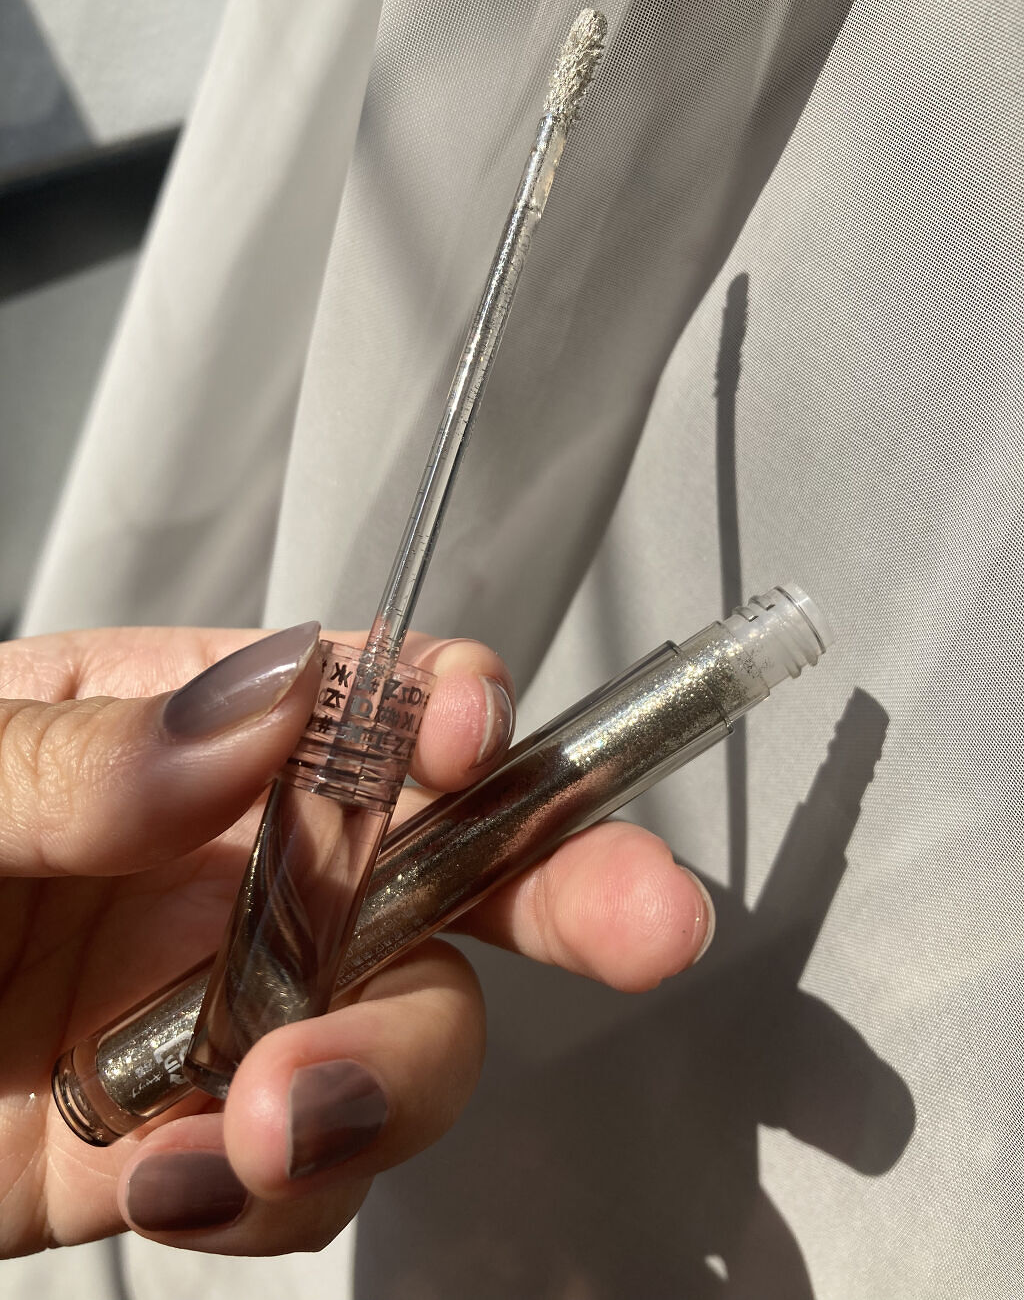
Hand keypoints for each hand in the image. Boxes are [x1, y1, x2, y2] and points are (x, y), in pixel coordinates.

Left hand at [0, 624, 712, 1255]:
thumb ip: (78, 752)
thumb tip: (252, 715)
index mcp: (177, 729)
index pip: (360, 696)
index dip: (441, 705)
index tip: (469, 729)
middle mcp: (234, 864)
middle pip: (445, 862)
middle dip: (561, 887)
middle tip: (645, 923)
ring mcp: (228, 1005)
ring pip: (405, 1030)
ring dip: (378, 1080)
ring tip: (269, 1116)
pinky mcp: (187, 1139)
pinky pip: (303, 1171)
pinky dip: (278, 1190)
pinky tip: (181, 1173)